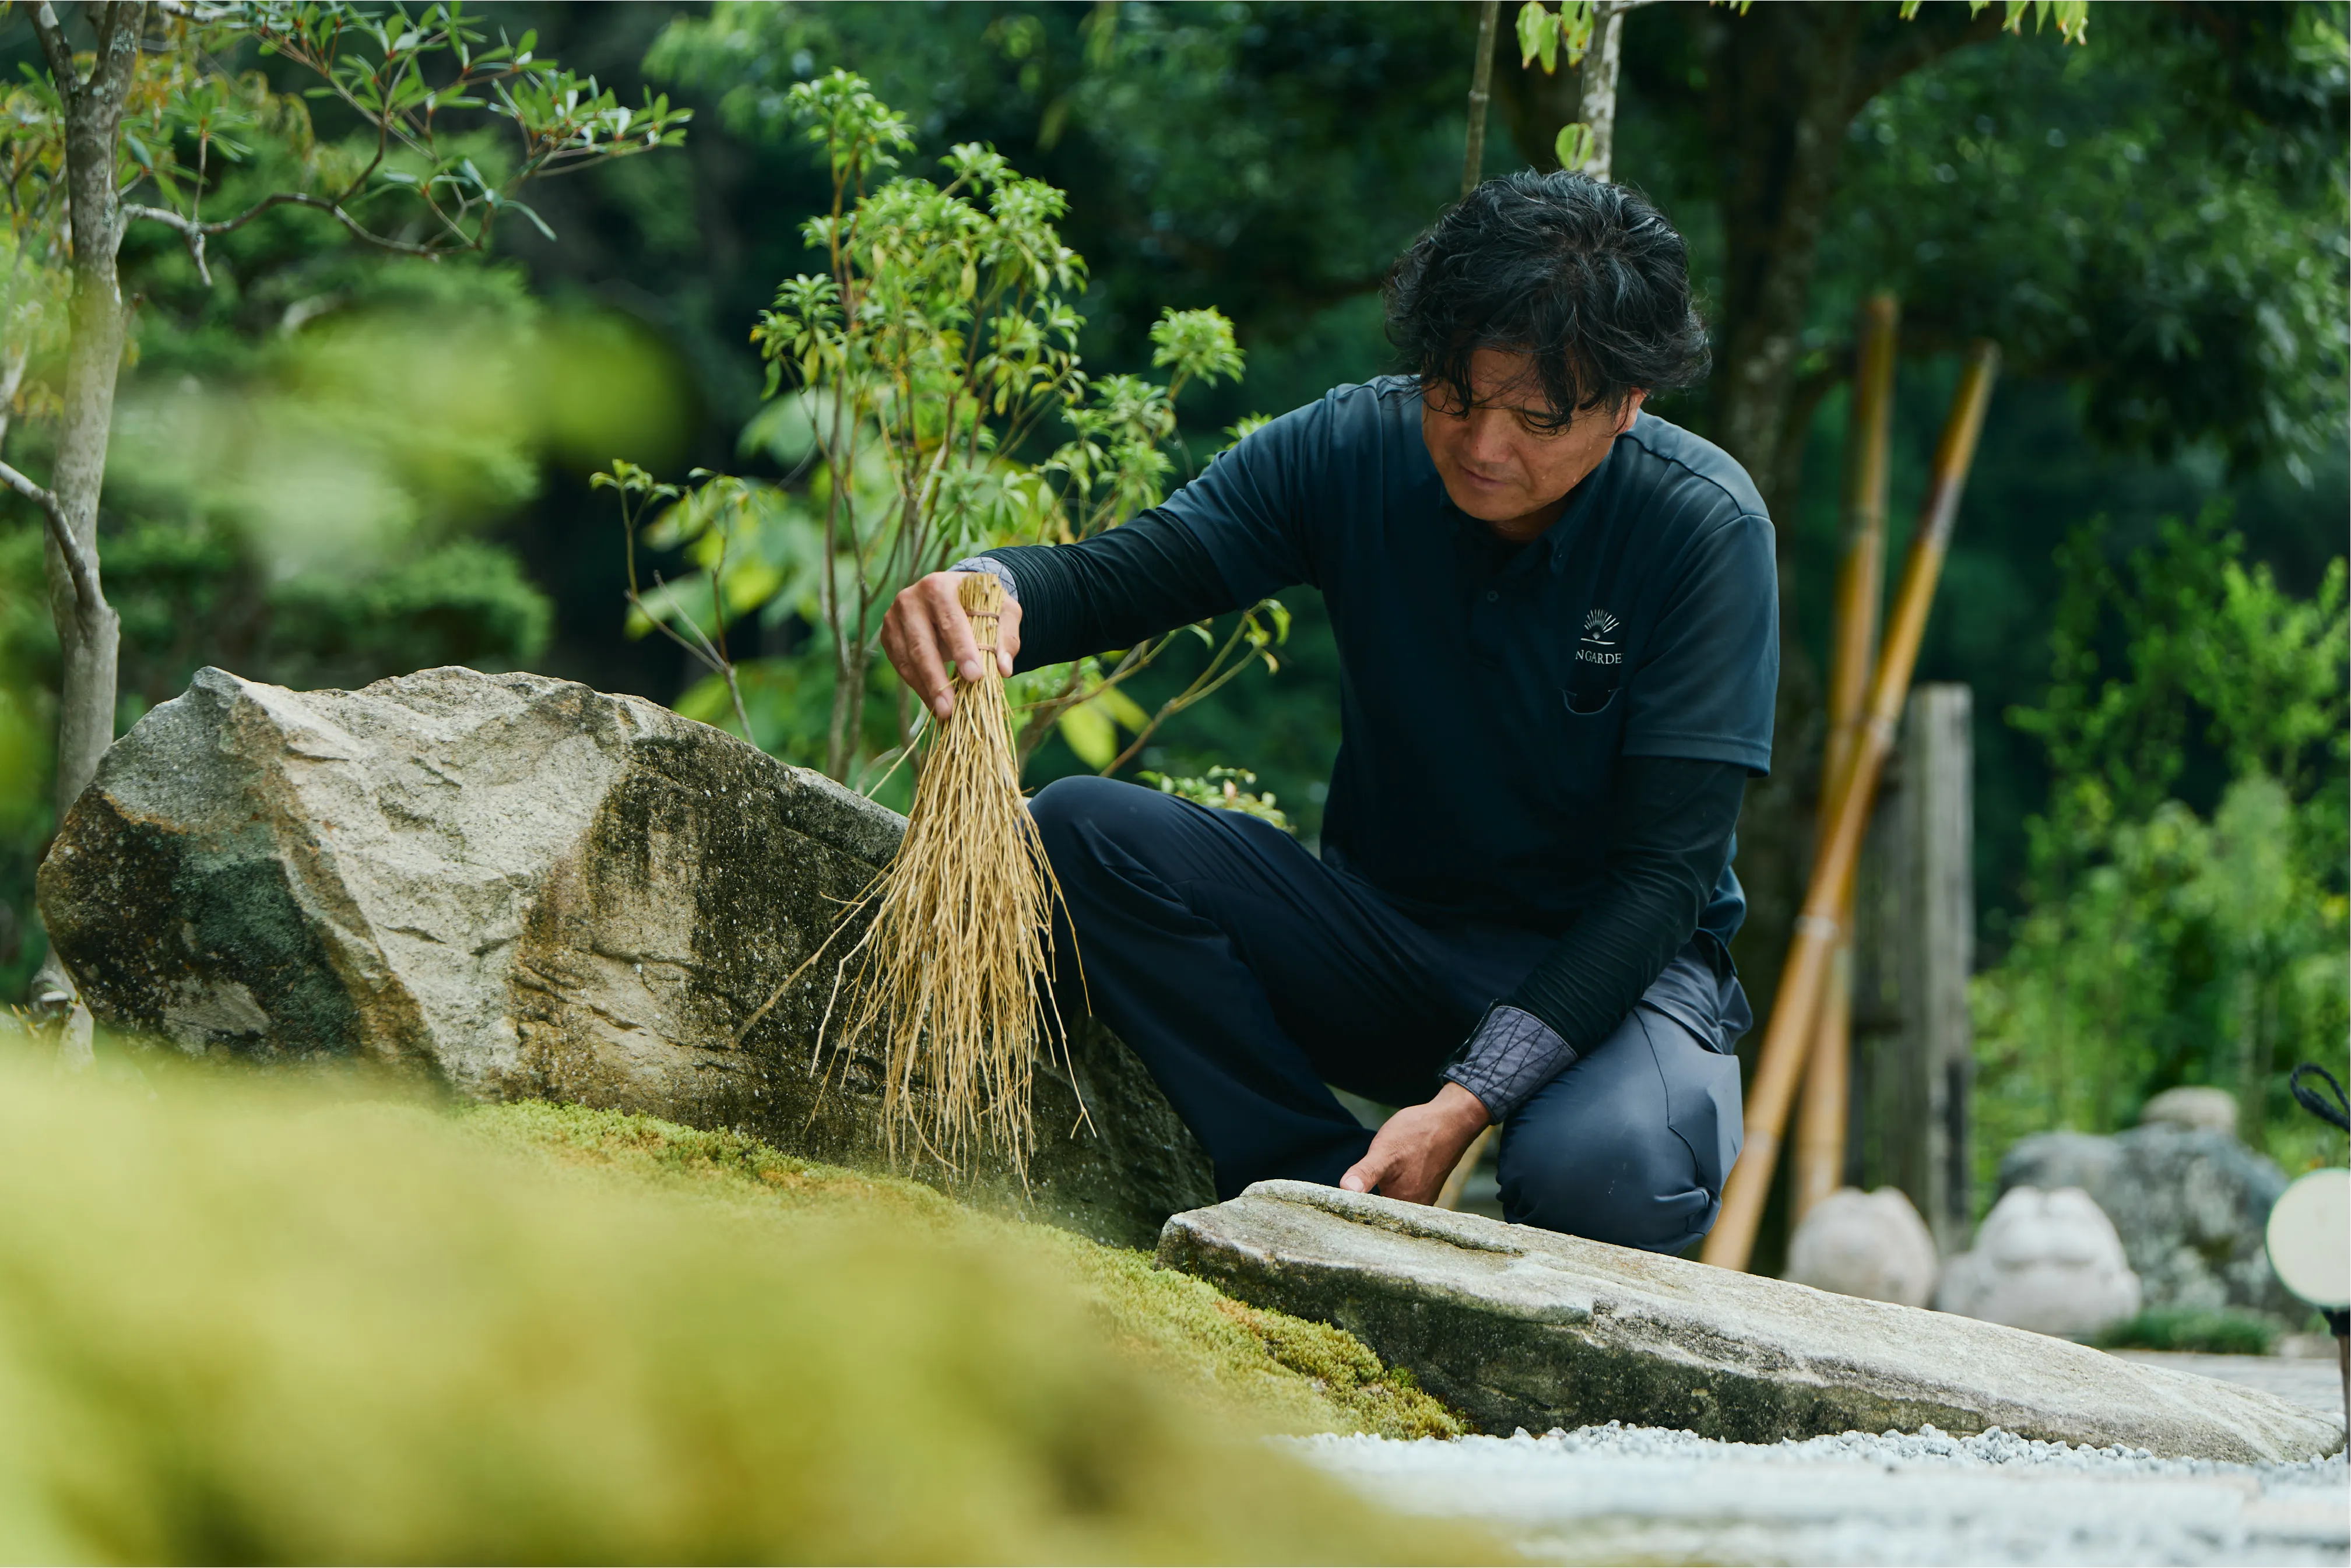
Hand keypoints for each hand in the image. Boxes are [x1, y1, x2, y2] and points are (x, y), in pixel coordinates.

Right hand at [880, 571, 1024, 720]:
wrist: (954, 593)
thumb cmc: (981, 603)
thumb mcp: (1003, 610)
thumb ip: (1006, 636)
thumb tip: (1004, 669)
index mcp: (939, 587)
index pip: (950, 622)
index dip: (962, 650)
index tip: (975, 677)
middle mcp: (910, 599)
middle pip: (921, 645)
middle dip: (937, 680)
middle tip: (949, 709)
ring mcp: (894, 618)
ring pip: (908, 660)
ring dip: (926, 689)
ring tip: (944, 713)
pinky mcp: (888, 636)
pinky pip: (901, 666)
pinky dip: (918, 686)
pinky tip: (934, 702)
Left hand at [1339, 1082, 1490, 1204]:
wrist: (1450, 1121)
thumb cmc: (1418, 1134)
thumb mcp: (1384, 1151)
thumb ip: (1365, 1173)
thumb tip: (1345, 1190)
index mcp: (1402, 1204)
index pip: (1369, 1221)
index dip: (1351, 1216)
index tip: (1336, 1213)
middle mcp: (1414, 1207)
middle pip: (1380, 1216)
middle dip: (1362, 1210)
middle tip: (1340, 1208)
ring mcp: (1421, 1199)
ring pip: (1391, 1206)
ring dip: (1375, 1202)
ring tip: (1356, 1198)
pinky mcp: (1424, 1189)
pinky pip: (1401, 1198)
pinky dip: (1389, 1194)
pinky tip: (1381, 1186)